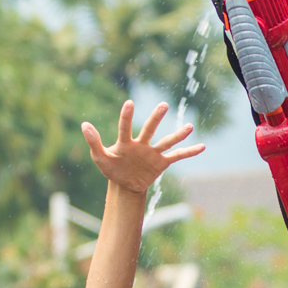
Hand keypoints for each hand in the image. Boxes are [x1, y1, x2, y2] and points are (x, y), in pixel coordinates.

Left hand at [83, 100, 203, 195]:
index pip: (125, 127)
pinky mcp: (161, 163)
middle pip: (149, 129)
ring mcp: (153, 153)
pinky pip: (177, 156)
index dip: (127, 116)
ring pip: (167, 141)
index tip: (129, 103)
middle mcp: (141, 144)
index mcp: (125, 142)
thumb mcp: (100, 158)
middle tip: (163, 105)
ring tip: (189, 126)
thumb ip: (94, 142)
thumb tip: (85, 124)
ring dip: (178, 134)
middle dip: (156, 118)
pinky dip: (189, 152)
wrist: (125, 183)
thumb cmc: (111, 168)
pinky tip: (202, 146)